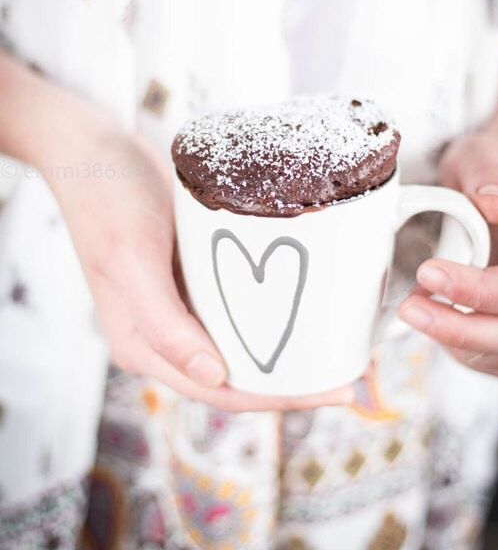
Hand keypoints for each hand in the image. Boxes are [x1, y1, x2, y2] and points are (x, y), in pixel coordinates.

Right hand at [43, 111, 352, 411]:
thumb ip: (164, 324)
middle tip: (349, 371)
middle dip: (293, 380)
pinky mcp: (194, 276)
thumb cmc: (107, 202)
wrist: (96, 150)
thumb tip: (215, 377)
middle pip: (238, 374)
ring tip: (338, 342)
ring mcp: (181, 305)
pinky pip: (237, 304)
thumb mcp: (130, 260)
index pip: (221, 390)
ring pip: (241, 341)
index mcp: (144, 346)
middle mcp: (165, 334)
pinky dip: (270, 310)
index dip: (280, 398)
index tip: (334, 391)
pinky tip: (303, 300)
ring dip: (286, 348)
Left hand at [399, 131, 497, 376]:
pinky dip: (463, 347)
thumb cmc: (494, 167)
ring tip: (414, 309)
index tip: (428, 272)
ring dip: (457, 341)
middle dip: (462, 329)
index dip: (478, 290)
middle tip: (411, 308)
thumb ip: (490, 171)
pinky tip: (434, 318)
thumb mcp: (489, 153)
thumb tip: (497, 205)